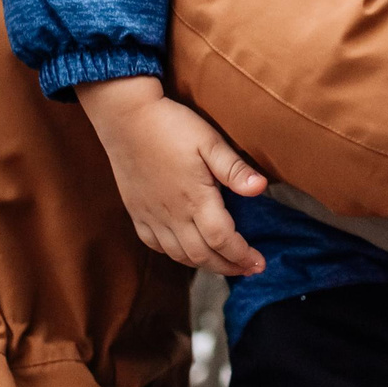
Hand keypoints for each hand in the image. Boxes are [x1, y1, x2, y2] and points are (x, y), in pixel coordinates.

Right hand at [76, 77, 267, 276]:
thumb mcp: (209, 141)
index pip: (222, 240)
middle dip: (229, 266)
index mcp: (194, 199)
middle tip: (248, 268)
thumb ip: (234, 168)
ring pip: (179, 255)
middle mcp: (172, 214)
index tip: (259, 263)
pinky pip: (155, 245)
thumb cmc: (171, 125)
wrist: (126, 118)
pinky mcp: (137, 212)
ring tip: (224, 264)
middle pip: (202, 256)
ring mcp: (152, 216)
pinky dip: (175, 255)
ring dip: (205, 265)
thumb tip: (262, 188)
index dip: (242, 256)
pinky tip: (186, 251)